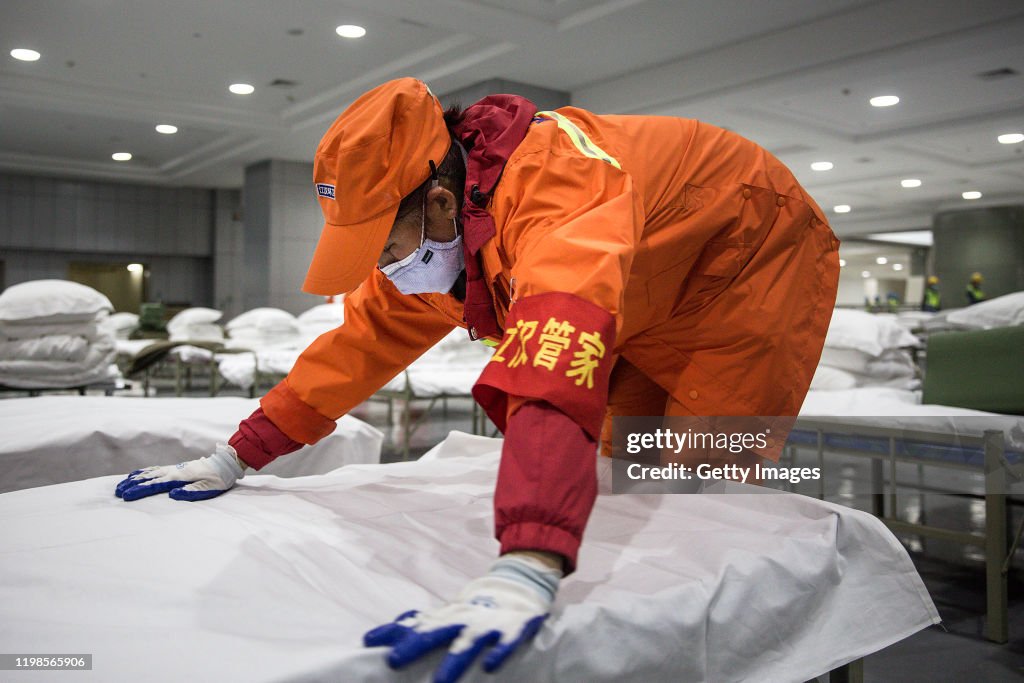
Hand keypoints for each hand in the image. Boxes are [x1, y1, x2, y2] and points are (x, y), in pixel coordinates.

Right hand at [114, 443, 244, 501]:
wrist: (226, 464)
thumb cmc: (219, 479)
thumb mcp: (209, 488)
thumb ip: (191, 491)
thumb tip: (172, 494)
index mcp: (181, 477)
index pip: (156, 484)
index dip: (140, 490)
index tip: (127, 495)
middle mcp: (175, 470)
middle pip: (149, 478)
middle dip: (132, 485)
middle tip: (117, 492)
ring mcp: (175, 468)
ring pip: (150, 472)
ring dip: (135, 478)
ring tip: (121, 484)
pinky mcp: (177, 468)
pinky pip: (156, 469)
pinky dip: (144, 471)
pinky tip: (137, 474)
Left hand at [364, 553, 560, 682]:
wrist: (518, 588)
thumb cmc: (474, 611)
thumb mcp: (446, 616)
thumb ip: (417, 625)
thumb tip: (375, 635)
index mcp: (445, 617)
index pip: (414, 623)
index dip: (392, 632)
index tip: (368, 641)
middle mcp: (462, 620)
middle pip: (435, 632)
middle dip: (414, 646)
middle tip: (393, 661)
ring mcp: (487, 626)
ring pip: (468, 644)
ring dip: (453, 663)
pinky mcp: (513, 630)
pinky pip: (506, 644)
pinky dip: (499, 653)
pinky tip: (489, 667)